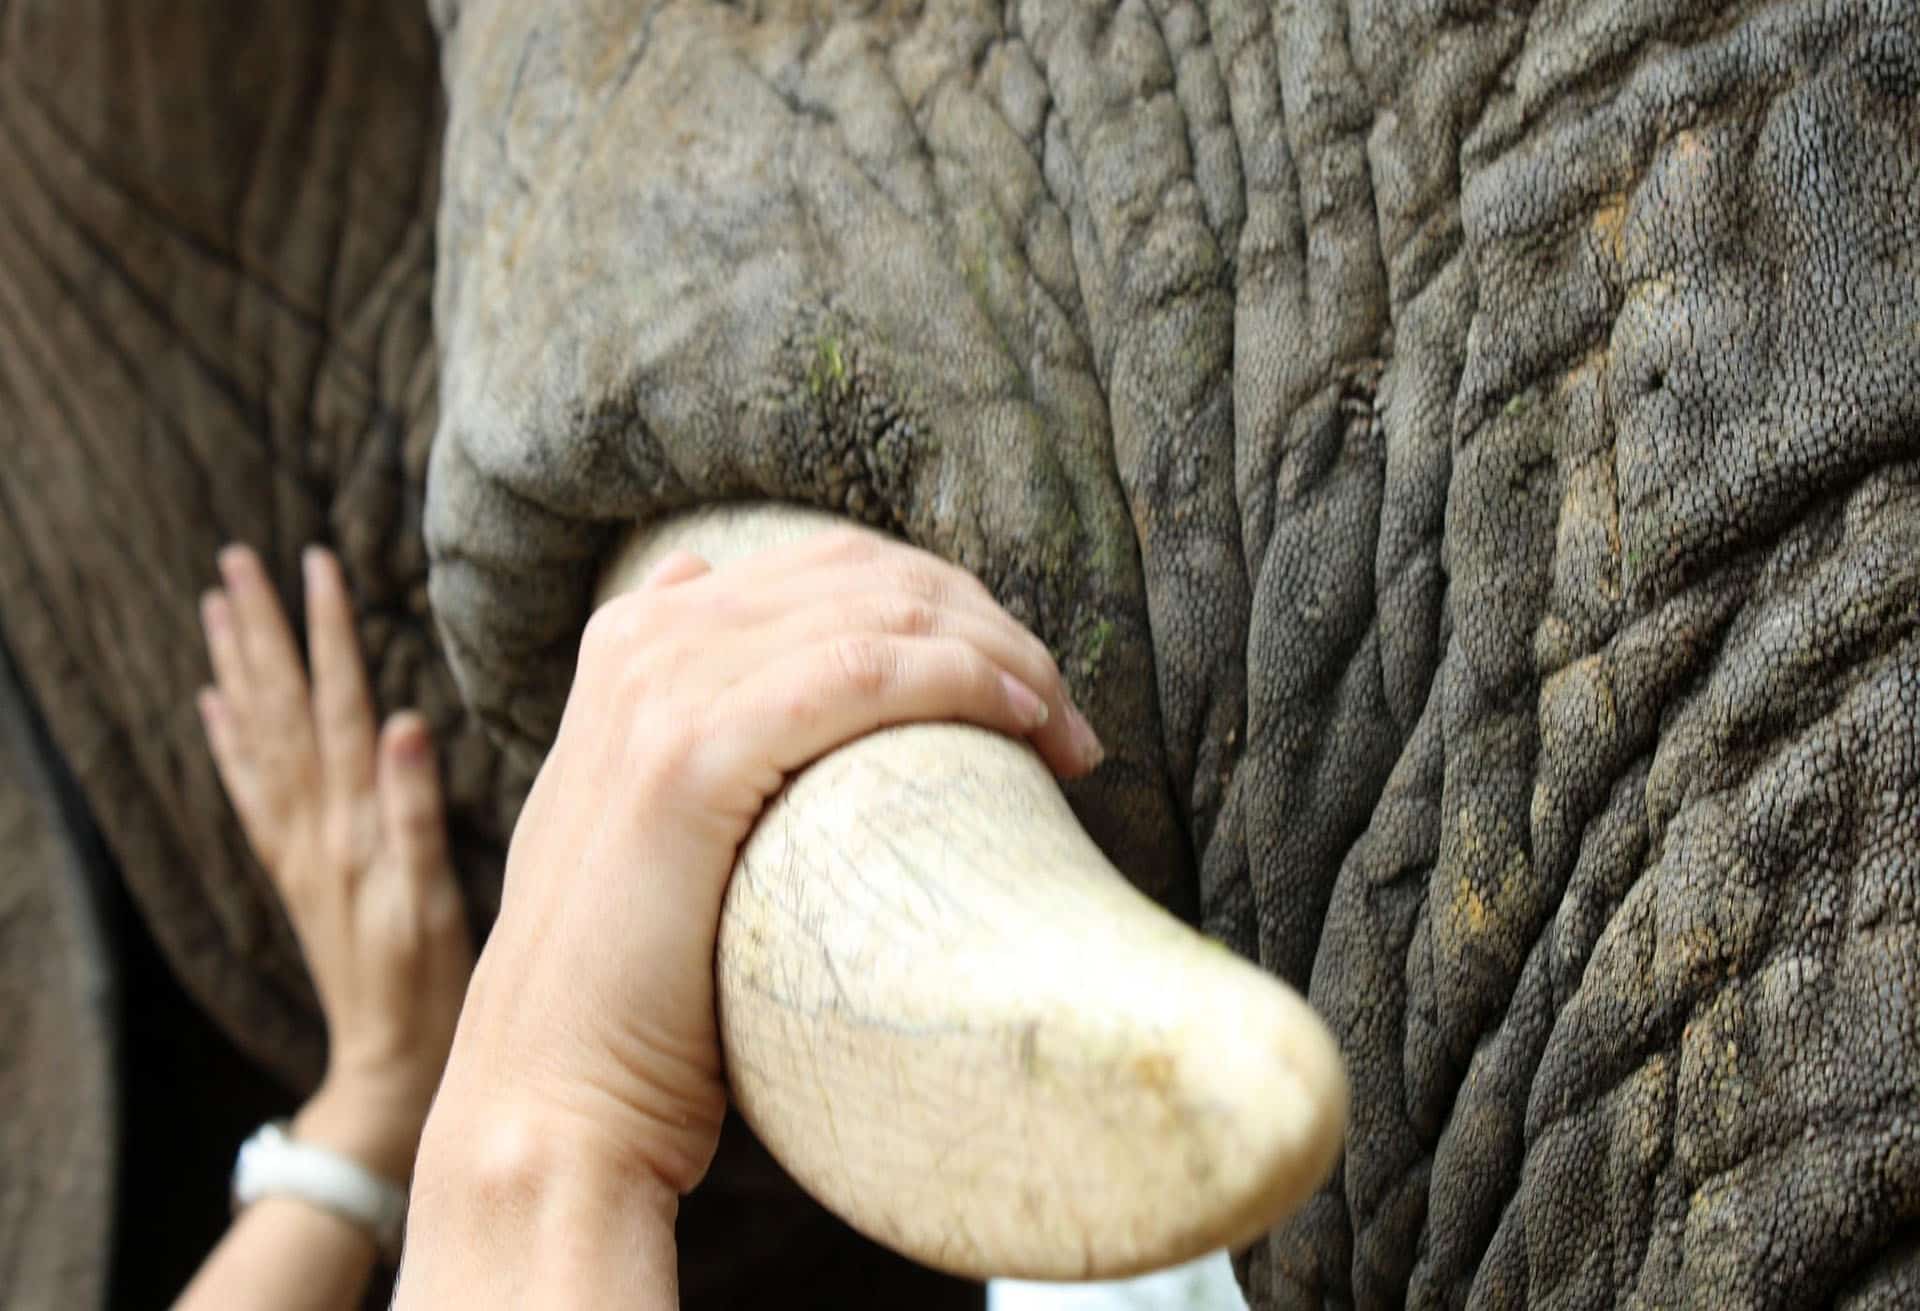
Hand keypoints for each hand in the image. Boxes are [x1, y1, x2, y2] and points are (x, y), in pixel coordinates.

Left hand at [198, 544, 473, 1182]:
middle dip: (262, 630)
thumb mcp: (435, 902)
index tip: (318, 565)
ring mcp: (296, 848)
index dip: (328, 634)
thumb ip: (416, 813)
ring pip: (258, 738)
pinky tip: (212, 704)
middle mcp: (314, 826)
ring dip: (236, 668)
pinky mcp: (293, 871)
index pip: (338, 706)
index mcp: (353, 824)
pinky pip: (249, 792)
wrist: (388, 1060)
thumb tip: (402, 721)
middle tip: (237, 560)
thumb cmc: (428, 986)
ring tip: (216, 608)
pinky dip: (226, 741)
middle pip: (281, 708)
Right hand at [430, 528, 1102, 1198]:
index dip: (949, 606)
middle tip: (1064, 716)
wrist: (553, 1093)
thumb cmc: (636, 981)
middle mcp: (646, 641)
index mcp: (636, 639)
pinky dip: (961, 680)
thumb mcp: (641, 818)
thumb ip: (675, 710)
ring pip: (880, 614)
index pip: (834, 565)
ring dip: (1001, 656)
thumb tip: (703, 585)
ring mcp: (660, 690)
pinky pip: (863, 674)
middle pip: (868, 575)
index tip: (1024, 688)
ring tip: (1066, 734)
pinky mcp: (688, 757)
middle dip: (989, 627)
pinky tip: (1022, 721)